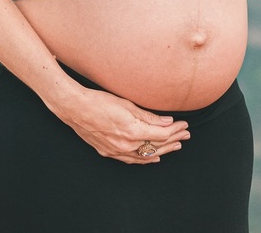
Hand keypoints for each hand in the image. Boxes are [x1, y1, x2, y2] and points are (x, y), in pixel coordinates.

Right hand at [54, 85, 189, 164]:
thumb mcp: (126, 104)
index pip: (162, 133)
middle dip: (174, 140)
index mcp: (133, 131)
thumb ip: (148, 116)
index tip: (184, 125)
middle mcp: (127, 145)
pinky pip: (131, 159)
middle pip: (157, 146)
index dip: (175, 129)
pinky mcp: (108, 152)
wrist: (74, 107)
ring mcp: (117, 150)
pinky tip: (153, 158)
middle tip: (185, 135)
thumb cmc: (98, 101)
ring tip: (175, 146)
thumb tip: (167, 121)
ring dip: (163, 151)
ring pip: (145, 155)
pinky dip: (144, 159)